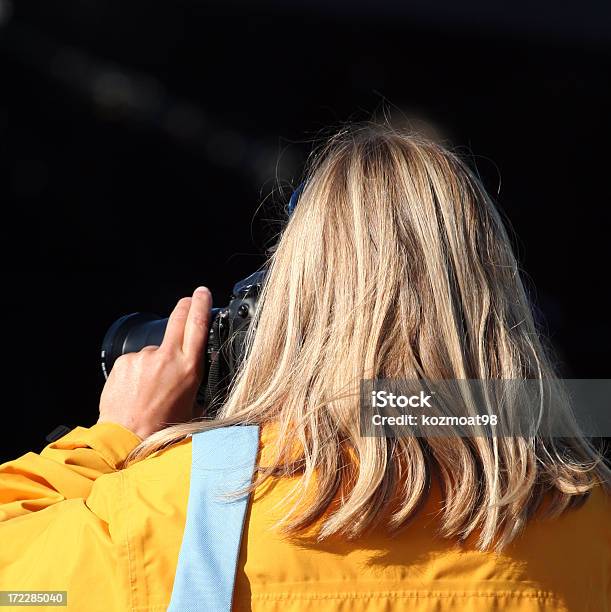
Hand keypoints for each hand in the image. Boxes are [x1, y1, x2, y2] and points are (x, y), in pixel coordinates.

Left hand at [98, 286, 211, 439]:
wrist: (126, 438)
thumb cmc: (162, 428)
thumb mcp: (194, 407)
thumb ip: (198, 388)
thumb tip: (203, 383)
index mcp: (189, 367)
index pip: (197, 325)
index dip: (200, 304)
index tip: (202, 293)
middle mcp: (167, 357)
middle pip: (177, 318)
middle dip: (185, 305)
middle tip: (188, 300)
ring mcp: (143, 357)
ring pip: (154, 350)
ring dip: (155, 362)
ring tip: (149, 388)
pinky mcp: (124, 362)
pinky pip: (135, 361)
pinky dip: (137, 371)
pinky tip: (136, 389)